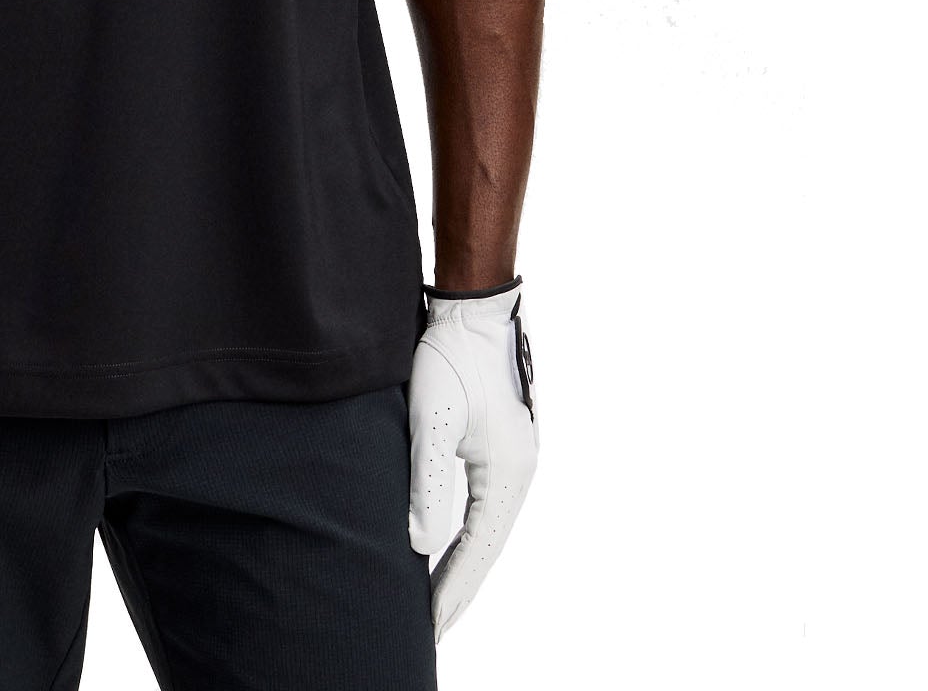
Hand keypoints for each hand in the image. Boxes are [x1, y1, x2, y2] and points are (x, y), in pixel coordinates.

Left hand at [407, 276, 538, 639]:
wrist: (473, 308)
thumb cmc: (451, 357)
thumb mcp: (432, 418)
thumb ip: (427, 482)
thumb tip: (420, 544)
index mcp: (507, 474)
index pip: (477, 549)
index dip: (452, 590)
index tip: (430, 627)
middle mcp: (517, 474)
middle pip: (486, 546)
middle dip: (457, 587)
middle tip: (430, 628)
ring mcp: (512, 460)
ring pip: (485, 527)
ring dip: (461, 562)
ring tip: (434, 599)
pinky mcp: (499, 446)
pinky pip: (483, 505)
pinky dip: (464, 533)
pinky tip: (444, 544)